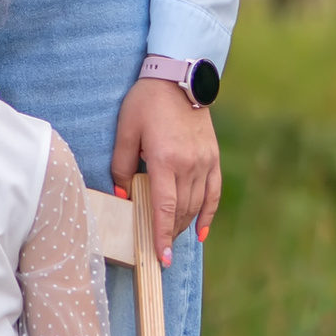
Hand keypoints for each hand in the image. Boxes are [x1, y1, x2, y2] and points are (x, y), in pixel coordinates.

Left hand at [110, 76, 220, 265]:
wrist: (178, 77)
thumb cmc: (145, 102)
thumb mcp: (125, 131)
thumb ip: (122, 167)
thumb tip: (124, 197)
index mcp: (165, 159)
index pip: (164, 207)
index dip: (161, 235)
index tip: (161, 258)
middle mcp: (189, 164)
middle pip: (180, 210)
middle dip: (169, 233)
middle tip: (159, 252)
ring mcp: (204, 161)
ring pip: (196, 204)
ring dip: (183, 225)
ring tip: (170, 239)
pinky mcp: (213, 157)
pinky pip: (213, 192)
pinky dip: (208, 213)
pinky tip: (201, 231)